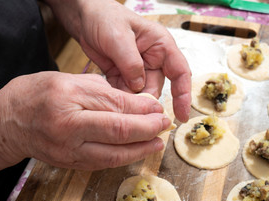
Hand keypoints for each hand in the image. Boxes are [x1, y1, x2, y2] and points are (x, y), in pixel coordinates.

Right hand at [0, 72, 170, 169]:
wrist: (8, 123)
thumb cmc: (36, 94)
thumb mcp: (69, 80)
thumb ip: (103, 91)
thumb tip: (137, 102)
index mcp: (67, 97)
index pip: (115, 104)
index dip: (142, 107)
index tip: (158, 106)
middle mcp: (67, 126)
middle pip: (118, 131)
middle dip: (148, 128)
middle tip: (164, 124)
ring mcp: (67, 150)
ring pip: (114, 154)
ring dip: (141, 148)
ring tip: (158, 141)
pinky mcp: (69, 163)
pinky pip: (103, 163)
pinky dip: (124, 158)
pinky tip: (138, 152)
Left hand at [46, 0, 190, 121]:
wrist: (85, 18)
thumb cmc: (105, 18)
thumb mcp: (118, 37)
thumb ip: (131, 63)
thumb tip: (139, 87)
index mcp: (160, 46)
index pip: (180, 72)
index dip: (183, 95)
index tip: (182, 115)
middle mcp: (153, 59)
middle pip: (156, 87)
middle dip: (145, 100)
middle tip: (131, 108)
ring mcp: (138, 69)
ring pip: (140, 93)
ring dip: (130, 100)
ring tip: (116, 100)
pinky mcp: (123, 76)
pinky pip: (125, 93)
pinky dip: (119, 97)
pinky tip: (109, 96)